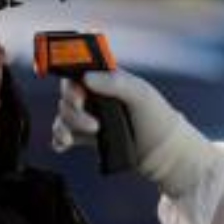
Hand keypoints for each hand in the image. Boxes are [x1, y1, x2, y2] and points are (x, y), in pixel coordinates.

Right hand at [51, 71, 219, 196]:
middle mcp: (97, 95)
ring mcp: (91, 115)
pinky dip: (59, 137)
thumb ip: (117, 82)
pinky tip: (64, 143)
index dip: (71, 76)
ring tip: (91, 134)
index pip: (79, 68)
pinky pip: (64, 133)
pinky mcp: (87, 137)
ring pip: (64, 114)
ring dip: (67, 124)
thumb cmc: (159, 120)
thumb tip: (88, 77)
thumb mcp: (142, 95)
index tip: (77, 92)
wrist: (164, 155)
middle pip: (68, 94)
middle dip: (73, 108)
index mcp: (109, 78)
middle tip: (93, 122)